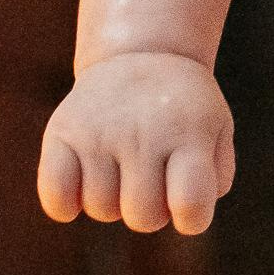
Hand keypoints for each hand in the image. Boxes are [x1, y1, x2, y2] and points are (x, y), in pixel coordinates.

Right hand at [39, 53, 234, 235]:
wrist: (141, 55)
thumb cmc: (183, 111)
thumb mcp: (216, 131)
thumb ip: (215, 178)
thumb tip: (187, 213)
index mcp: (190, 132)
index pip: (190, 203)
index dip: (192, 219)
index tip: (189, 204)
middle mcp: (143, 131)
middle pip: (142, 216)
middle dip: (151, 212)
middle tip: (153, 179)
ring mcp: (99, 131)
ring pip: (101, 210)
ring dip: (114, 202)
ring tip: (123, 168)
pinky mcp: (62, 131)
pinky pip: (56, 197)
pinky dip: (66, 204)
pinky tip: (83, 183)